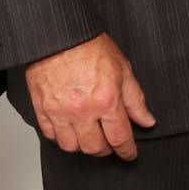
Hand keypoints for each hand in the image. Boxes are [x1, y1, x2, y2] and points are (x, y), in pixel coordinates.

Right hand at [24, 32, 157, 158]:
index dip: (127, 150)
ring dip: (83, 145)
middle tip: (110, 143)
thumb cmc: (90, 48)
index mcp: (105, 100)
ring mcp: (59, 111)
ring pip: (71, 146)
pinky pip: (51, 135)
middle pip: (95, 148)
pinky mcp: (42, 108)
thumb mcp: (123, 70)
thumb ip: (135, 100)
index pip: (119, 138)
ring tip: (90, 136)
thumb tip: (146, 121)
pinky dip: (61, 137)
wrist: (60, 36)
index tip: (129, 154)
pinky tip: (70, 129)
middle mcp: (82, 110)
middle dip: (106, 149)